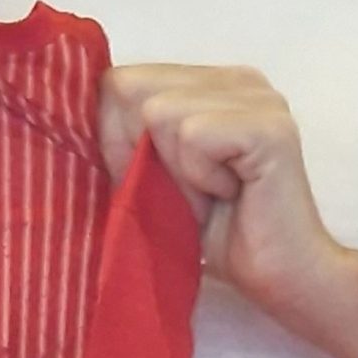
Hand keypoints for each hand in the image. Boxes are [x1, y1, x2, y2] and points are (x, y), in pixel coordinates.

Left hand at [98, 63, 357, 330]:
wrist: (286, 280)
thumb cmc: (220, 234)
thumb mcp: (157, 176)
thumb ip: (129, 137)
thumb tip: (70, 116)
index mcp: (212, 82)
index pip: (121, 78)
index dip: (115, 135)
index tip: (151, 181)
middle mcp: (239, 78)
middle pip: (132, 87)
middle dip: (139, 151)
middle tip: (186, 193)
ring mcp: (259, 97)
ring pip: (160, 113)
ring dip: (175, 172)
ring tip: (212, 197)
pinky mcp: (268, 126)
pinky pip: (193, 135)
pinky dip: (198, 178)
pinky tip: (230, 196)